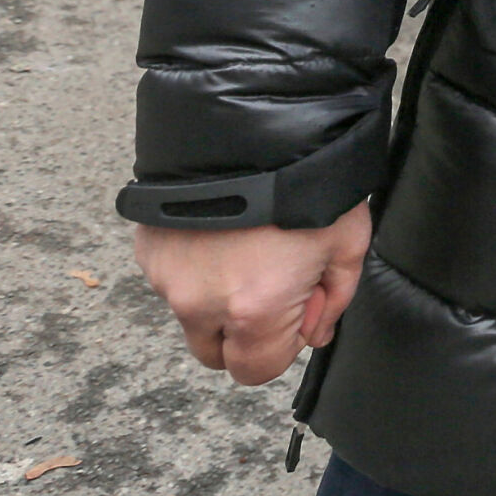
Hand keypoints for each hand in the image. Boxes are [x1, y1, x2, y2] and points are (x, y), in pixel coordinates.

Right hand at [132, 202, 371, 386]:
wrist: (252, 123)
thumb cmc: (308, 180)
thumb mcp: (348, 242)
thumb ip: (334, 300)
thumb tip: (314, 333)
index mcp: (253, 312)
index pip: (254, 371)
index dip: (280, 348)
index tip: (296, 313)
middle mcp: (199, 303)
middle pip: (214, 352)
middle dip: (242, 334)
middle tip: (271, 285)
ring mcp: (166, 276)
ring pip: (191, 312)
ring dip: (216, 294)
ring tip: (248, 242)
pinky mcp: (147, 248)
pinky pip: (171, 275)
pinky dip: (194, 262)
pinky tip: (222, 226)